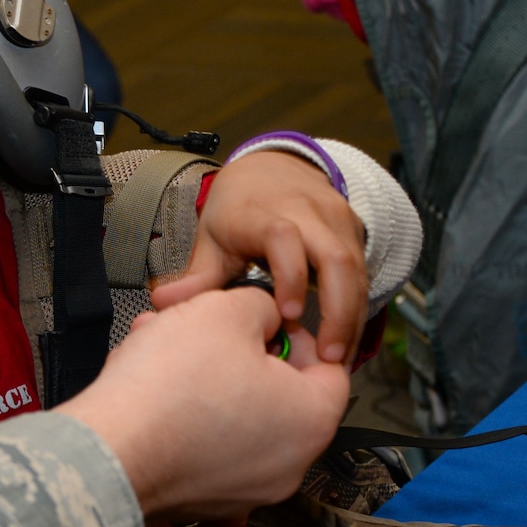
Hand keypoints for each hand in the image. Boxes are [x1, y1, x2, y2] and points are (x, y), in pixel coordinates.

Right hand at [59, 291, 348, 520]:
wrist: (110, 450)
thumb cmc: (170, 388)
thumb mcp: (225, 311)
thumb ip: (260, 306)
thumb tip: (262, 317)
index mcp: (312, 421)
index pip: (330, 367)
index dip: (296, 331)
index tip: (265, 317)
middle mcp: (289, 465)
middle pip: (277, 391)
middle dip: (236, 350)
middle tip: (206, 329)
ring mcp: (245, 489)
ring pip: (236, 414)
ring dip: (204, 377)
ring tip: (162, 349)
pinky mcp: (204, 499)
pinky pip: (207, 443)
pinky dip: (185, 413)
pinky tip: (150, 386)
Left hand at [155, 150, 368, 363]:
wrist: (271, 167)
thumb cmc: (238, 208)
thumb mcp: (212, 236)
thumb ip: (197, 275)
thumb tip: (163, 303)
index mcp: (265, 212)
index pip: (284, 237)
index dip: (290, 275)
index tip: (288, 315)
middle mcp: (307, 211)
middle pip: (336, 257)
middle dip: (338, 310)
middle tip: (329, 356)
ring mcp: (335, 219)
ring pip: (357, 269)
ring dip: (353, 317)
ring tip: (340, 359)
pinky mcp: (353, 229)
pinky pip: (364, 272)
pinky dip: (359, 308)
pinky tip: (348, 340)